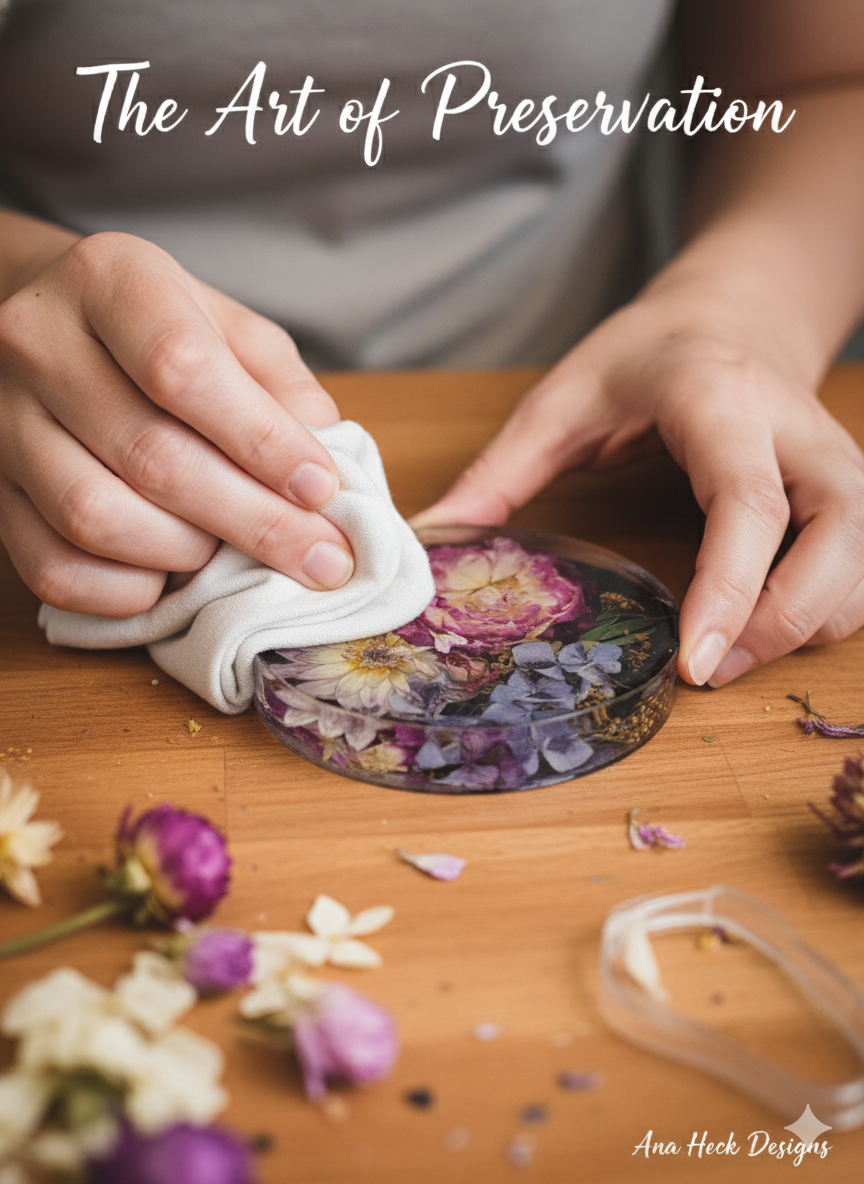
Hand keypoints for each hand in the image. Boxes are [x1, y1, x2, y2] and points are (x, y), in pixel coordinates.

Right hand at [0, 226, 353, 617]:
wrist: (52, 327)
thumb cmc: (161, 334)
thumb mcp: (233, 332)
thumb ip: (284, 390)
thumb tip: (325, 477)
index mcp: (110, 280)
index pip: (183, 369)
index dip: (262, 441)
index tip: (322, 489)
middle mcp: (38, 342)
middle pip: (150, 455)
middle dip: (252, 522)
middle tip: (318, 558)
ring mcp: (1, 420)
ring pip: (95, 517)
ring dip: (184, 554)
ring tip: (227, 554)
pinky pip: (51, 568)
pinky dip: (123, 593)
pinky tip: (166, 577)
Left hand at [413, 288, 863, 686]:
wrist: (735, 316)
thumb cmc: (648, 356)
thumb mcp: (562, 399)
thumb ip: (501, 470)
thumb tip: (429, 540)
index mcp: (722, 403)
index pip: (747, 502)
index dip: (729, 588)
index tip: (695, 663)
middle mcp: (802, 436)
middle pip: (834, 544)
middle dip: (779, 626)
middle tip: (705, 672)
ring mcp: (841, 467)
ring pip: (861, 570)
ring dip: (804, 630)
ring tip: (724, 657)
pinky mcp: (852, 498)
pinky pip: (861, 577)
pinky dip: (823, 618)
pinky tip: (761, 630)